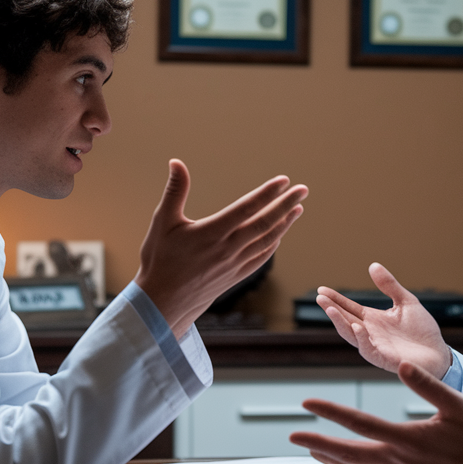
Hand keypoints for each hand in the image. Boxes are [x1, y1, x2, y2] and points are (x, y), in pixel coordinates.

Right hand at [135, 159, 306, 336]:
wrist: (162, 301)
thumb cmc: (159, 259)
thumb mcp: (162, 221)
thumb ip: (175, 191)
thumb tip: (176, 162)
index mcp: (211, 232)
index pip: (246, 208)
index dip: (267, 193)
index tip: (284, 180)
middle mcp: (227, 249)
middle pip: (264, 223)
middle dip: (286, 205)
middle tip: (303, 189)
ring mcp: (234, 265)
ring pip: (266, 241)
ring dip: (285, 223)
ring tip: (298, 208)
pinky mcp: (235, 277)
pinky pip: (261, 259)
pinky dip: (273, 244)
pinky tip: (280, 234)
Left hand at [289, 361, 462, 463]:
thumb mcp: (457, 404)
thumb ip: (428, 384)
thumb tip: (401, 364)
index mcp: (408, 439)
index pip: (360, 423)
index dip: (332, 412)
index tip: (308, 403)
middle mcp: (399, 460)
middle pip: (348, 453)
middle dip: (318, 443)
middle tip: (292, 436)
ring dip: (330, 457)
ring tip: (310, 448)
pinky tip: (343, 463)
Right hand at [316, 263, 449, 378]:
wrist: (438, 354)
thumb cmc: (422, 331)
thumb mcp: (406, 302)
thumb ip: (390, 285)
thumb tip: (373, 265)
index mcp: (373, 320)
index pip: (349, 308)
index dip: (335, 299)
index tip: (321, 290)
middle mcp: (370, 333)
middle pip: (345, 320)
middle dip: (332, 310)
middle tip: (320, 298)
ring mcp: (375, 346)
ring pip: (352, 335)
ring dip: (340, 323)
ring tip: (331, 310)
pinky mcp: (384, 358)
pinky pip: (368, 349)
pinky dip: (361, 339)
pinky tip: (357, 326)